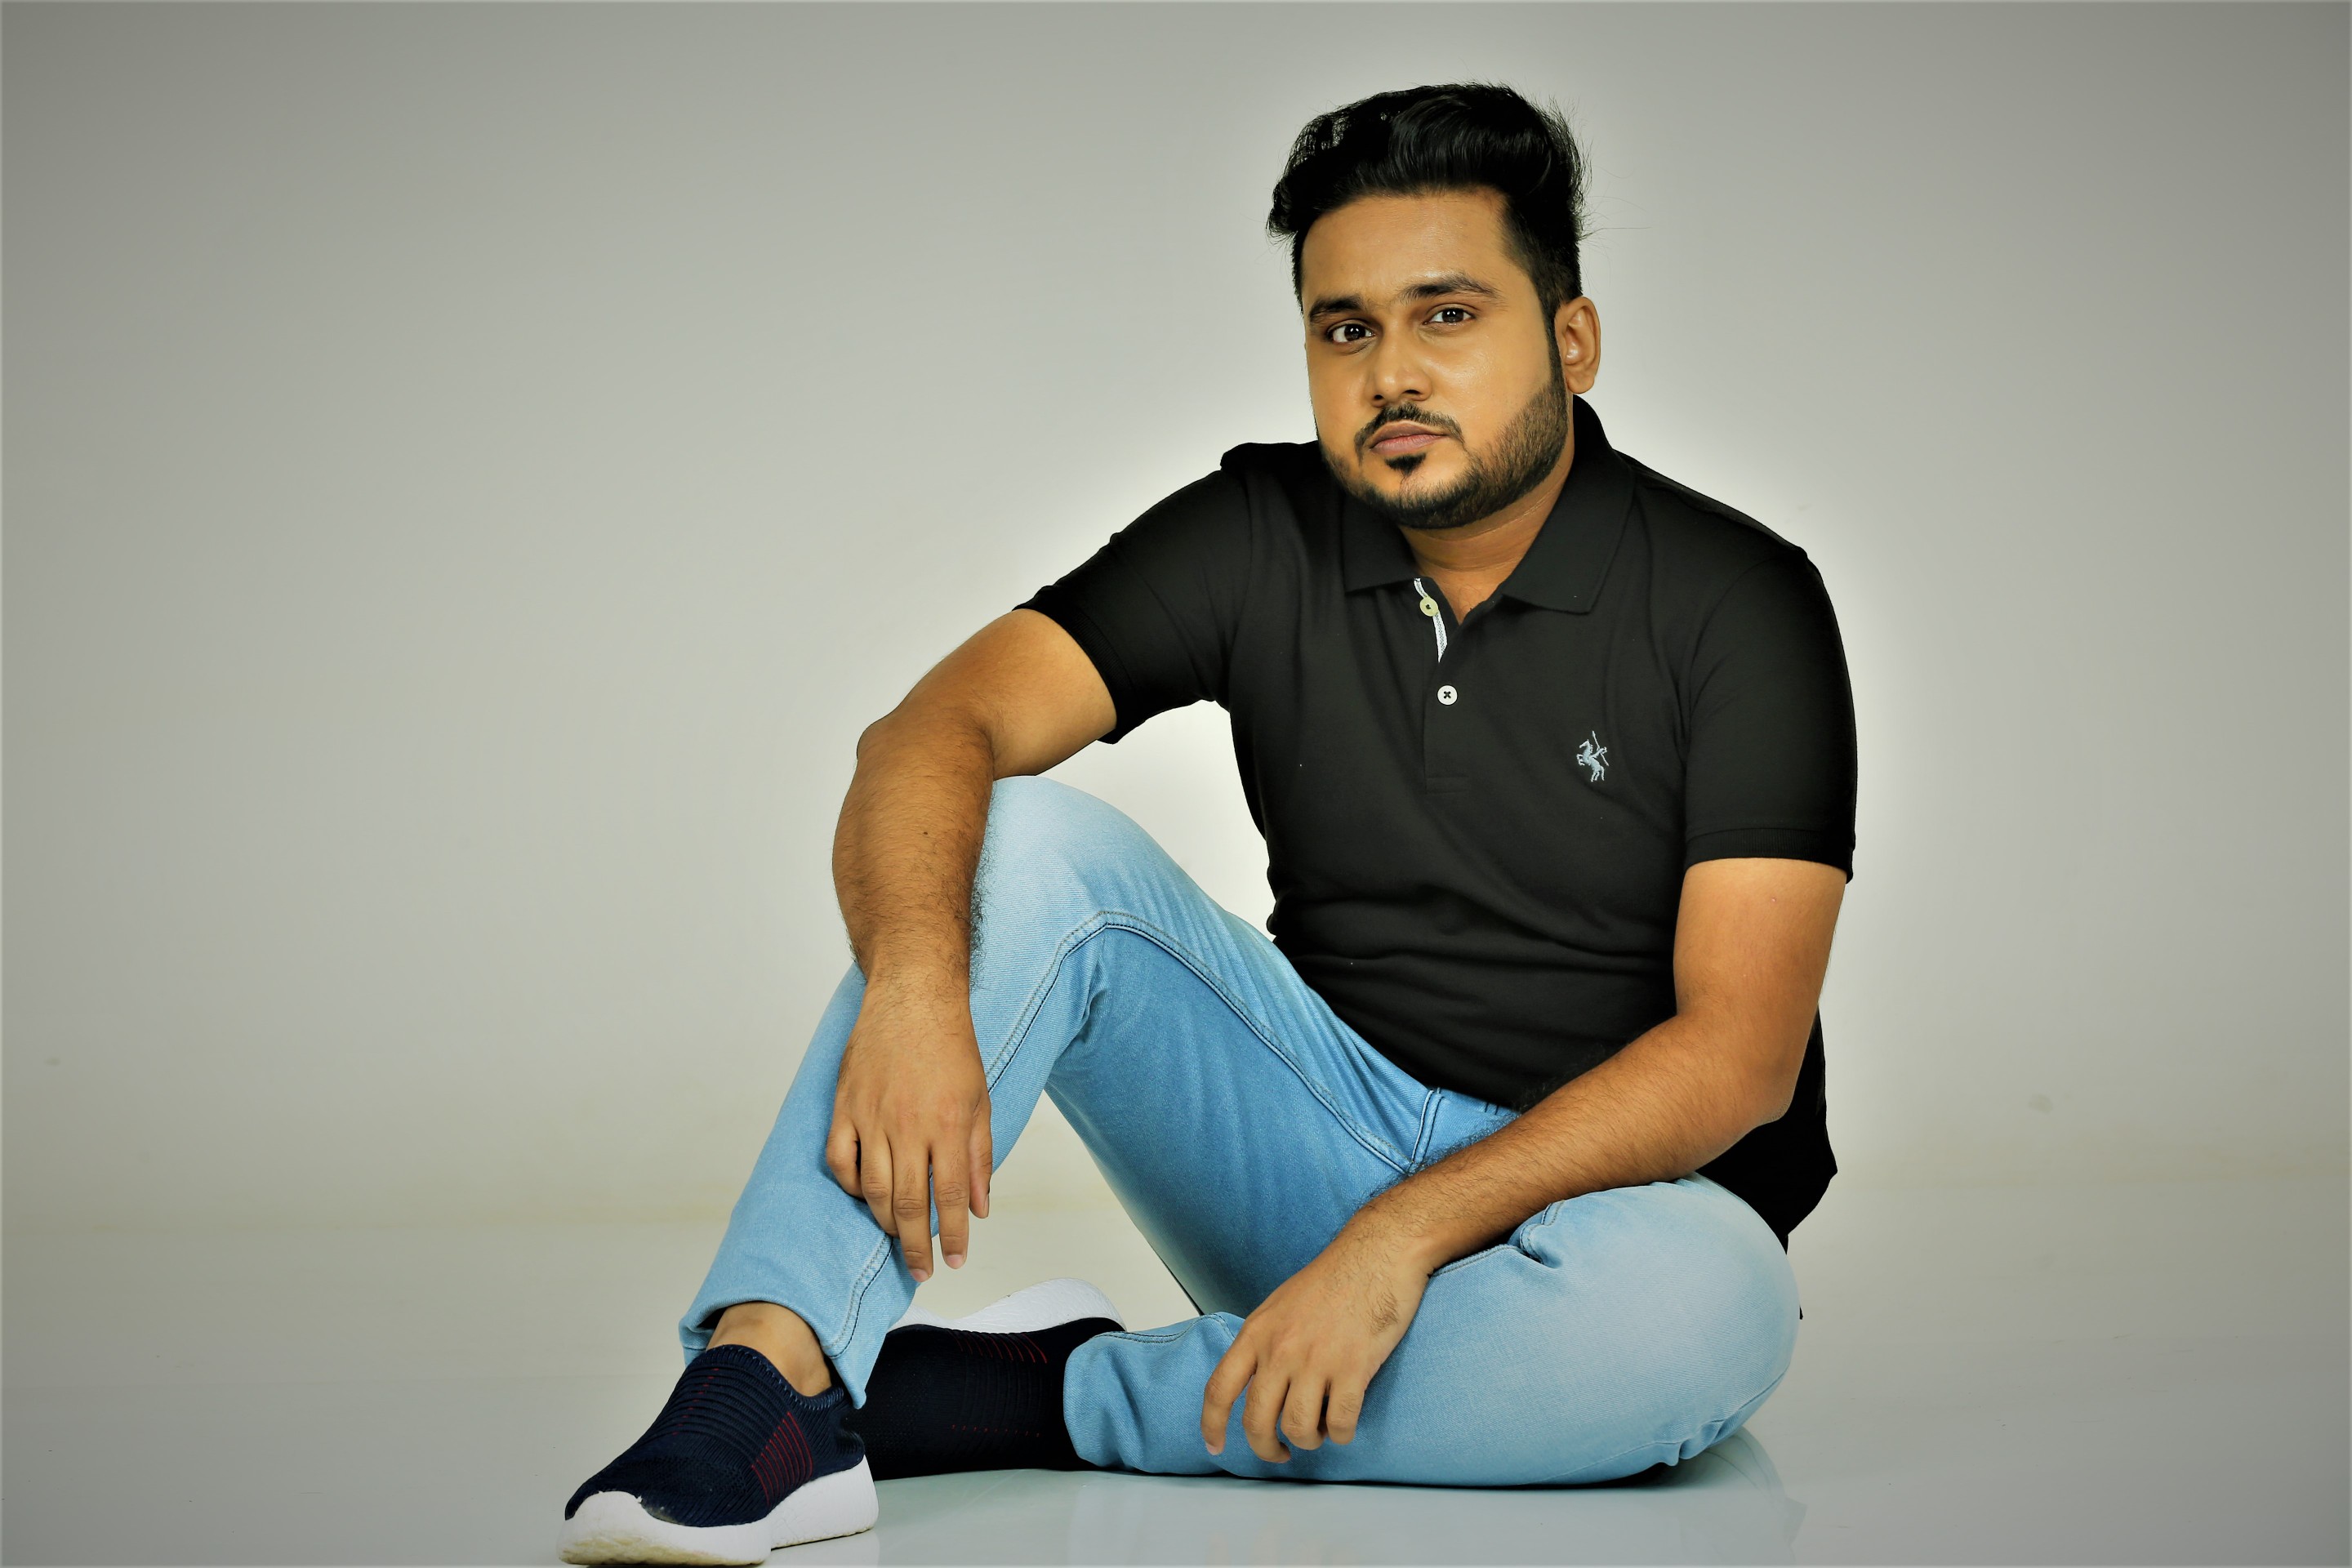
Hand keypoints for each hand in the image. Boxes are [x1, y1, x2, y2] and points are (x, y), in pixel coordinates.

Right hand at [823, 979, 992, 1282]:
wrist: (914, 997)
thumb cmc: (951, 1047)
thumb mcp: (981, 1100)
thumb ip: (979, 1156)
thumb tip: (979, 1208)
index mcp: (948, 1125)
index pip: (949, 1198)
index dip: (951, 1236)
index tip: (953, 1261)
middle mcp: (908, 1125)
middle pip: (906, 1202)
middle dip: (915, 1244)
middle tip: (921, 1269)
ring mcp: (871, 1116)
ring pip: (872, 1188)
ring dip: (884, 1222)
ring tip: (896, 1237)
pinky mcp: (844, 1106)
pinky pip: (839, 1160)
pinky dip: (850, 1185)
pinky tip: (864, 1196)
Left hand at [1199, 1221, 1431, 1462]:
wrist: (1376, 1255)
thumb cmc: (1332, 1278)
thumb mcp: (1279, 1304)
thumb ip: (1263, 1342)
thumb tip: (1256, 1380)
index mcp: (1257, 1332)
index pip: (1220, 1389)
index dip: (1212, 1425)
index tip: (1215, 1447)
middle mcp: (1280, 1350)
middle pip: (1257, 1421)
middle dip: (1266, 1448)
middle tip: (1280, 1452)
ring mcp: (1317, 1361)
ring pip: (1299, 1429)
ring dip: (1309, 1440)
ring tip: (1320, 1431)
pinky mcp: (1354, 1368)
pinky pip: (1341, 1424)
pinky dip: (1342, 1434)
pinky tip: (1344, 1425)